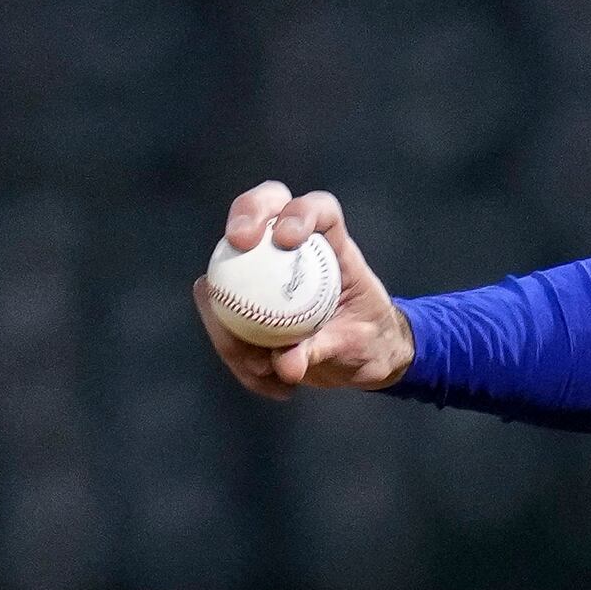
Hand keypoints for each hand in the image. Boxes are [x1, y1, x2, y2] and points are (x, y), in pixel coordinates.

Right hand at [196, 180, 415, 398]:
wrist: (361, 361)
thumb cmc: (370, 341)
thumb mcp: (357, 348)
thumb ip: (323, 349)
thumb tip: (285, 363)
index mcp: (333, 247)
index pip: (318, 210)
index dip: (298, 213)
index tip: (285, 239)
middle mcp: (292, 246)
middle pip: (262, 207)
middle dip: (245, 215)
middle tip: (238, 243)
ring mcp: (260, 267)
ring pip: (226, 265)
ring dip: (232, 317)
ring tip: (265, 369)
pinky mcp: (240, 295)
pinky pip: (220, 314)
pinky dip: (236, 351)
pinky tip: (267, 382)